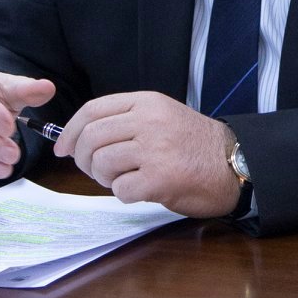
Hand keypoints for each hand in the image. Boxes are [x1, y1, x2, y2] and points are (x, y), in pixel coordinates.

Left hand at [52, 91, 241, 217]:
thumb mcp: (162, 116)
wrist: (234, 164)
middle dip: (83, 160)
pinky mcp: (160, 178)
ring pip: (102, 164)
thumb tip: (80, 140)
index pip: (92, 110)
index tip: (63, 147)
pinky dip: (124, 195)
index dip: (70, 131)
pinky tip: (141, 190)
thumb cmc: (195, 145)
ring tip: (124, 179)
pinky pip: (120, 190)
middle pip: (91, 139)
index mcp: (146, 103)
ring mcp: (154, 149)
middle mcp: (149, 121)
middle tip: (94, 171)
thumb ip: (126, 121)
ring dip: (105, 178)